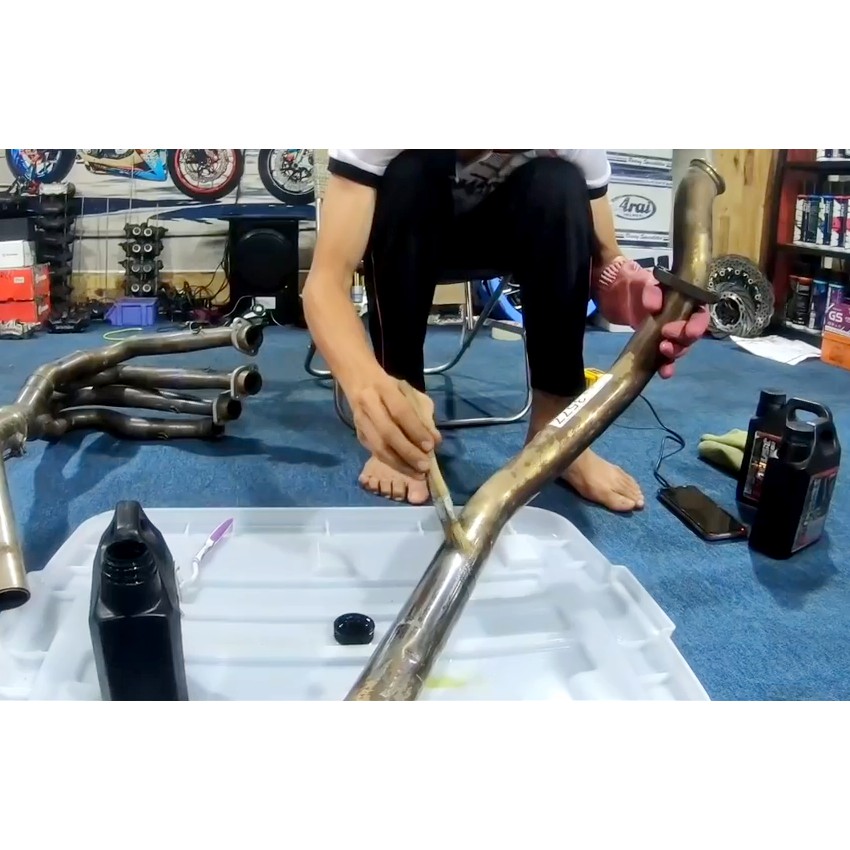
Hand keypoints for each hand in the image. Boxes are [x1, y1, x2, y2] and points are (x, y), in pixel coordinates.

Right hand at [347, 370, 440, 477]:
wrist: (359, 381)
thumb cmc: (390, 387)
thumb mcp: (410, 392)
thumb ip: (423, 415)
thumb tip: (435, 441)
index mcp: (384, 388)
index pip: (401, 412)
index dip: (416, 431)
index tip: (430, 447)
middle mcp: (368, 405)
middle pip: (387, 433)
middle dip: (408, 453)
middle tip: (425, 466)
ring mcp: (360, 421)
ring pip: (378, 447)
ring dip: (400, 464)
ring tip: (418, 474)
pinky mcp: (358, 434)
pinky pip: (375, 452)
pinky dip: (392, 463)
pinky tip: (406, 470)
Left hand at [593, 257, 708, 378]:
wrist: (617, 295)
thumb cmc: (636, 285)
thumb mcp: (643, 283)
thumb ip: (651, 292)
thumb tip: (654, 306)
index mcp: (686, 302)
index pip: (700, 315)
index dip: (698, 325)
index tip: (688, 331)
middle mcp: (681, 320)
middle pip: (691, 335)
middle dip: (683, 340)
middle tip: (666, 337)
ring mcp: (669, 335)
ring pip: (680, 348)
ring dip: (675, 353)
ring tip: (663, 350)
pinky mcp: (656, 345)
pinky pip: (665, 359)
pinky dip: (666, 367)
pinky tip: (664, 373)